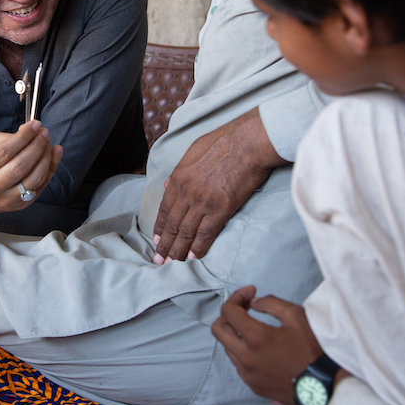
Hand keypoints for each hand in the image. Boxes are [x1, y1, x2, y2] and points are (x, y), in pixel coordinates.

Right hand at [0, 121, 62, 226]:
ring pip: (34, 178)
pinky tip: (54, 154)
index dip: (23, 137)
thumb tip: (30, 130)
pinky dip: (51, 168)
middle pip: (20, 166)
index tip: (34, 125)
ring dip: (46, 157)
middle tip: (43, 133)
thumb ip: (7, 137)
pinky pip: (41, 186)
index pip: (4, 152)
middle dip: (37, 146)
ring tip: (48, 143)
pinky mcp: (20, 205)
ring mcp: (6, 199)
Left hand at [151, 108, 283, 262]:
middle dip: (165, 244)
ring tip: (172, 264)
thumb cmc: (224, 140)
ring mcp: (203, 202)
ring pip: (186, 232)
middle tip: (159, 260)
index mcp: (179, 178)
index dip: (160, 226)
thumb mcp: (194, 150)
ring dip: (178, 250)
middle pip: (173, 224)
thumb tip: (169, 184)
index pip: (165, 208)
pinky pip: (206, 233)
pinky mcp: (221, 209)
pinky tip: (193, 257)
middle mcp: (187, 192)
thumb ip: (180, 169)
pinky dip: (199, 247)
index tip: (157, 240)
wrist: (248, 143)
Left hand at [211, 285, 322, 404]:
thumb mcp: (296, 316)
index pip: (228, 311)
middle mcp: (246, 358)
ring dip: (236, 334)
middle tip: (245, 308)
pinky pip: (239, 364)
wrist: (325, 386)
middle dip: (228, 314)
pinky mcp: (253, 386)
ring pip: (227, 347)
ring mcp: (247, 374)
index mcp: (256, 338)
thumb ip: (270, 303)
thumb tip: (253, 303)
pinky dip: (243, 351)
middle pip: (218, 330)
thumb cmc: (313, 349)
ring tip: (255, 327)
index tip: (251, 293)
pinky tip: (261, 347)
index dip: (237, 297)